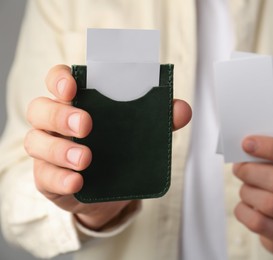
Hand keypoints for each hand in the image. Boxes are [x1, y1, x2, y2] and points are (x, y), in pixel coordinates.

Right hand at [24, 65, 191, 229]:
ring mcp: (48, 150)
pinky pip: (44, 176)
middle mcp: (55, 123)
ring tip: (86, 158)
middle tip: (86, 125)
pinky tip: (77, 182)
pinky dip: (60, 178)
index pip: (58, 81)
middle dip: (60, 114)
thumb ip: (159, 119)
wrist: (111, 191)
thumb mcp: (139, 134)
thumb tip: (182, 109)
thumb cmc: (119, 151)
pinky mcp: (47, 177)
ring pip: (35, 141)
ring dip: (60, 149)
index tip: (72, 86)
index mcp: (77, 103)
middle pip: (40, 108)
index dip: (59, 79)